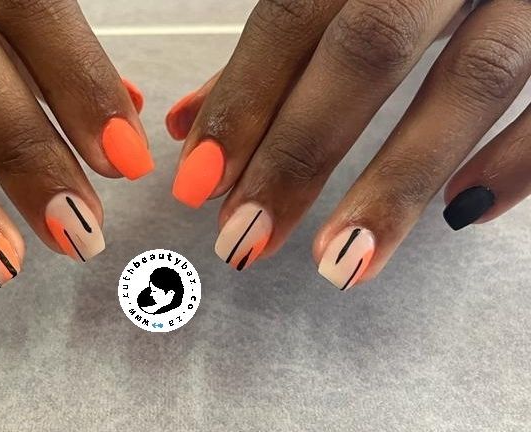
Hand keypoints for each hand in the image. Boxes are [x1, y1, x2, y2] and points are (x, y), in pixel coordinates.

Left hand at [166, 0, 530, 289]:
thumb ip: (277, 55)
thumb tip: (190, 122)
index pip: (292, 17)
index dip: (243, 100)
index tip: (200, 181)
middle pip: (368, 49)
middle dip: (298, 152)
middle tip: (247, 236)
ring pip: (473, 78)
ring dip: (398, 181)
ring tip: (341, 260)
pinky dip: (515, 161)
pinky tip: (460, 212)